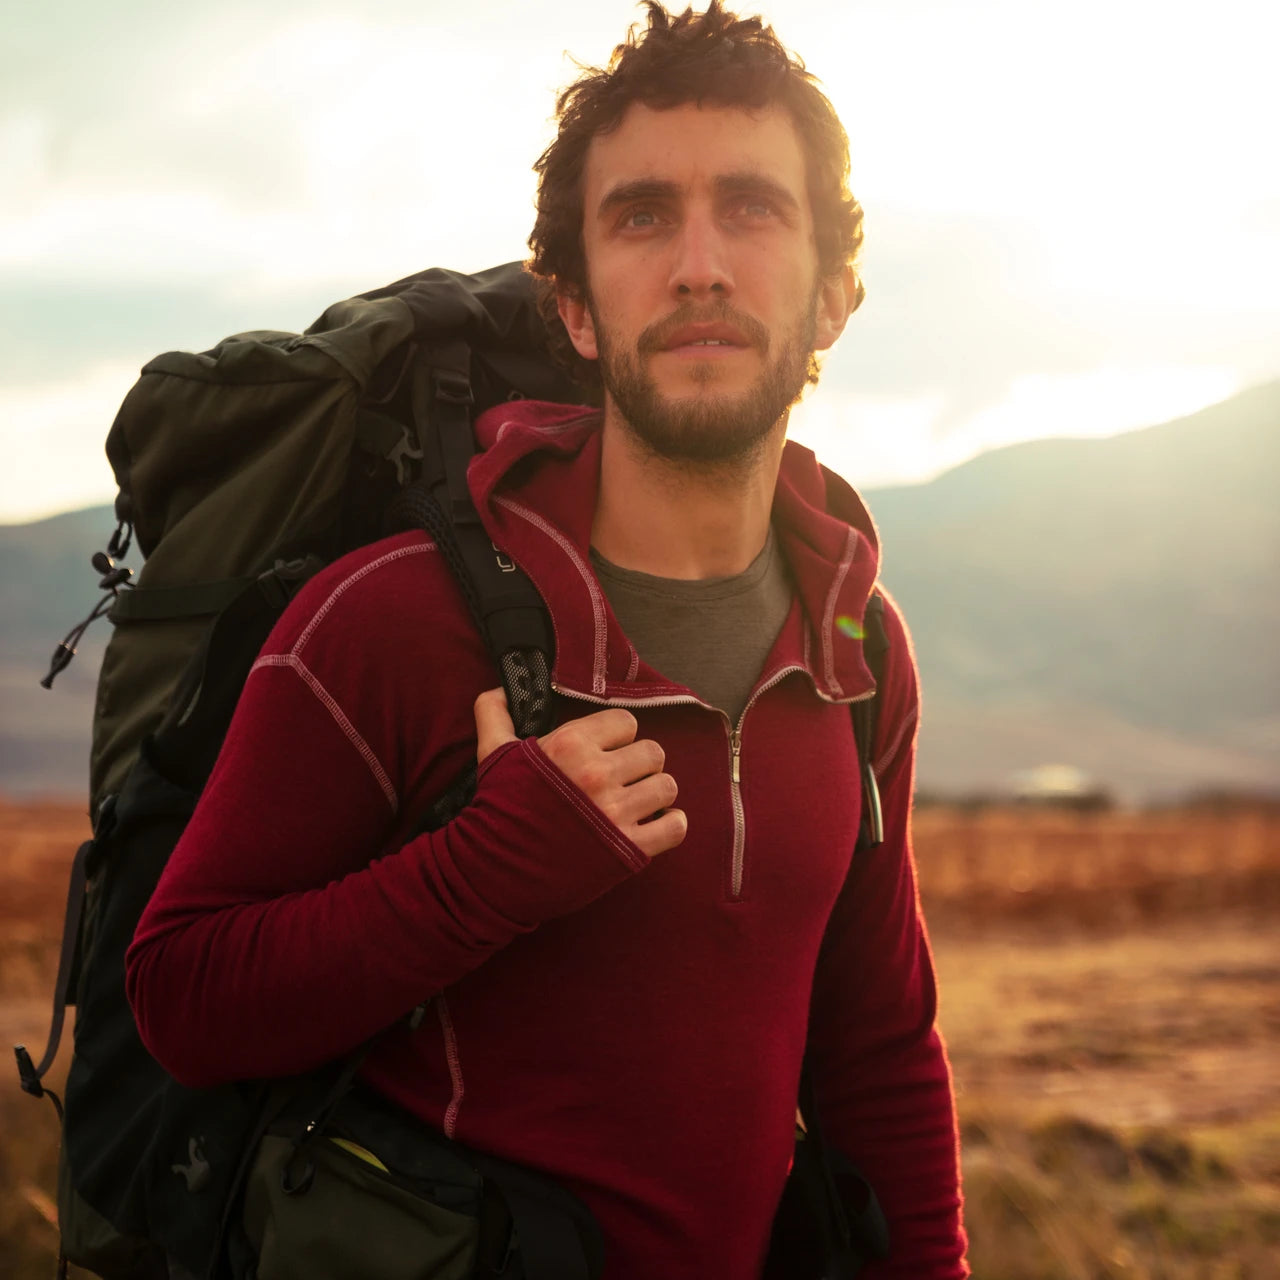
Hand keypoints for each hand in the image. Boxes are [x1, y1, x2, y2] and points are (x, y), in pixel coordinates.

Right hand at [473, 688, 686, 858]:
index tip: (605, 753)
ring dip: (655, 795)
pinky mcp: (628, 850)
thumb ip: (494, 713)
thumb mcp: (493, 755)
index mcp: (570, 744)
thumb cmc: (497, 809)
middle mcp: (597, 774)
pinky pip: (675, 826)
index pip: (627, 723)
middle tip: (623, 781)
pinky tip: (654, 826)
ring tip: (637, 804)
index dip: (618, 738)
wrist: (494, 872)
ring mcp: (615, 813)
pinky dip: (670, 825)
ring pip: (667, 786)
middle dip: (640, 766)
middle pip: (653, 753)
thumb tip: (501, 689)